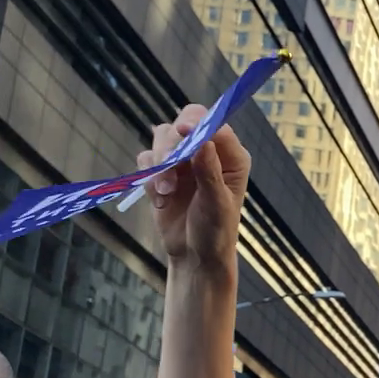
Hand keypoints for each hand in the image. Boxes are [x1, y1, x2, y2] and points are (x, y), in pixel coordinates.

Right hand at [140, 105, 249, 269]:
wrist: (195, 255)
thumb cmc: (216, 231)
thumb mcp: (216, 203)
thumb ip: (209, 171)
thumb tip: (203, 140)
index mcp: (231, 157)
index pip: (214, 125)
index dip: (197, 124)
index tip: (182, 132)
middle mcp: (208, 152)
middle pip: (184, 122)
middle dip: (171, 143)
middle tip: (168, 165)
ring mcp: (184, 160)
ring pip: (162, 137)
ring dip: (158, 164)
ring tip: (165, 192)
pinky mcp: (163, 171)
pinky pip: (147, 159)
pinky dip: (148, 177)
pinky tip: (160, 200)